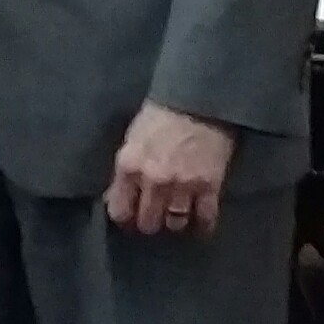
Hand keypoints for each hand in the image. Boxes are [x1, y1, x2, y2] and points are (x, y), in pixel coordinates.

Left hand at [105, 100, 236, 237]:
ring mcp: (182, 185)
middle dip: (150, 222)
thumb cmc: (162, 115)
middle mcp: (153, 181)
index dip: (126, 218)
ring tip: (177, 215)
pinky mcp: (209, 186)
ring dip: (175, 222)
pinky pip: (205, 219)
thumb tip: (114, 198)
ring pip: (175, 224)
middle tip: (156, 216)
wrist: (200, 99)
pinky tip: (201, 223)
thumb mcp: (133, 139)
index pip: (120, 211)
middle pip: (148, 223)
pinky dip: (203, 225)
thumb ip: (125, 172)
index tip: (131, 217)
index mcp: (130, 166)